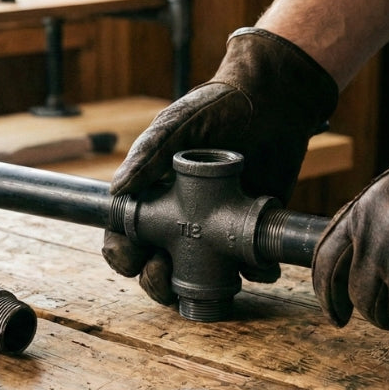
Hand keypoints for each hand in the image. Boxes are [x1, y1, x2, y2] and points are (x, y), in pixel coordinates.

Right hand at [103, 27, 338, 303]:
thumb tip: (117, 189)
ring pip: (197, 277)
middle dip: (154, 281)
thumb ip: (147, 155)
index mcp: (152, 197)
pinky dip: (253, 273)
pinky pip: (249, 268)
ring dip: (195, 288)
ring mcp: (215, 229)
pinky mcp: (250, 232)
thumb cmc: (214, 109)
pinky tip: (253, 263)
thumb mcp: (175, 126)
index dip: (122, 254)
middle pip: (155, 268)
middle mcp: (180, 220)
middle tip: (163, 272)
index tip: (131, 255)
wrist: (271, 101)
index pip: (125, 237)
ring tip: (203, 279)